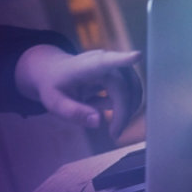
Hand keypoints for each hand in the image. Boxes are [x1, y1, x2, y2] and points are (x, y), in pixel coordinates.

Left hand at [14, 46, 142, 138]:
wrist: (55, 71)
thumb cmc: (54, 85)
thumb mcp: (54, 102)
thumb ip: (73, 112)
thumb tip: (98, 122)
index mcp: (84, 67)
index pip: (104, 62)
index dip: (122, 59)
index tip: (137, 56)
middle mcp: (104, 62)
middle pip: (124, 86)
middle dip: (124, 112)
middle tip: (115, 134)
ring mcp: (115, 66)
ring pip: (133, 89)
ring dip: (128, 110)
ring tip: (114, 129)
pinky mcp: (123, 73)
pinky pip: (131, 91)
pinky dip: (125, 107)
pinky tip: (107, 111)